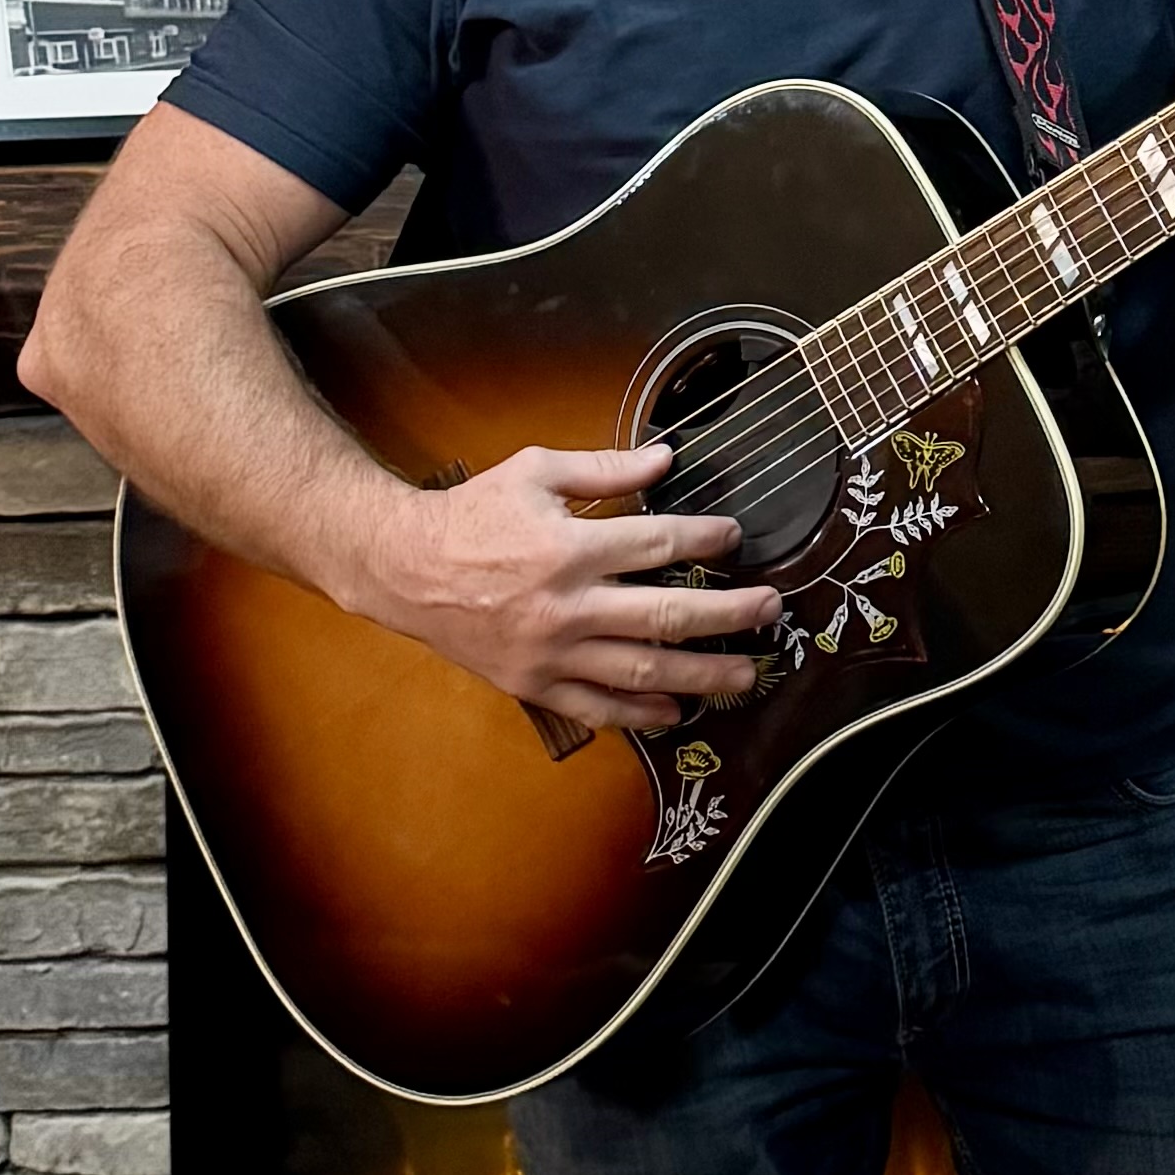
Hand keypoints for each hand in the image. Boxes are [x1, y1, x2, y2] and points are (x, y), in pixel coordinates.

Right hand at [363, 439, 782, 734]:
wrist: (404, 568)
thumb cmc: (472, 515)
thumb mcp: (536, 471)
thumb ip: (605, 468)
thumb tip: (667, 458)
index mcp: (569, 546)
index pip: (659, 544)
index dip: (706, 539)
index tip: (736, 537)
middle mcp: (567, 604)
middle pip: (666, 614)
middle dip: (728, 614)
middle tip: (770, 609)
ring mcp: (552, 651)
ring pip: (642, 671)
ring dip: (702, 673)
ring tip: (746, 672)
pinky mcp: (533, 683)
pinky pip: (597, 708)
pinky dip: (639, 715)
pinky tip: (675, 712)